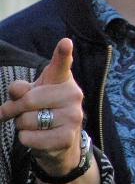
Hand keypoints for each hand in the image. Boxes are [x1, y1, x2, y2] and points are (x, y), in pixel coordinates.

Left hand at [0, 38, 84, 175]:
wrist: (60, 141)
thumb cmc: (43, 109)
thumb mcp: (30, 94)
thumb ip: (21, 89)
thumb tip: (17, 91)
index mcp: (63, 80)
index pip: (61, 64)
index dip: (63, 53)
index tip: (65, 42)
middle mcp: (73, 95)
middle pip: (28, 100)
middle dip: (13, 109)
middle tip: (13, 113)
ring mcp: (73, 116)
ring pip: (27, 121)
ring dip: (20, 125)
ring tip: (33, 124)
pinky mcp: (67, 137)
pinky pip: (29, 138)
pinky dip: (25, 139)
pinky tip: (37, 136)